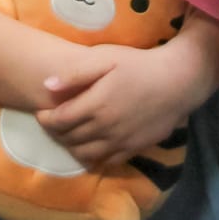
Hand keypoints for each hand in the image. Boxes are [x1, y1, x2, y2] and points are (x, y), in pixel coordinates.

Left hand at [34, 44, 200, 168]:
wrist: (177, 81)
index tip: (41, 112)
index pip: (59, 121)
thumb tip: (47, 86)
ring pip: (85, 155)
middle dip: (55, 132)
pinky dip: (92, 158)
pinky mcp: (134, 149)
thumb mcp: (106, 58)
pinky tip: (90, 147)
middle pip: (70, 139)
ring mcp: (120, 142)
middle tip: (52, 122)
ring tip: (69, 135)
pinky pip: (106, 162)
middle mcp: (106, 128)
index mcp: (96, 105)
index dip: (45, 119)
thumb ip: (75, 73)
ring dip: (71, 147)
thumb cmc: (139, 65)